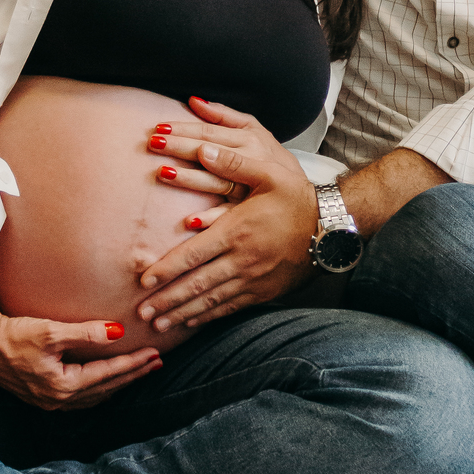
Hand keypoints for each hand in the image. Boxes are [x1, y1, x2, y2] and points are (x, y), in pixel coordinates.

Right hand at [0, 263, 161, 410]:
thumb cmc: (13, 334)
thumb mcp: (51, 331)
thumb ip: (86, 333)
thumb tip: (118, 332)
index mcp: (62, 386)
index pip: (108, 375)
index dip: (133, 364)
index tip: (154, 354)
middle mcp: (58, 400)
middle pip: (105, 388)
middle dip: (132, 375)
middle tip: (156, 364)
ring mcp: (49, 401)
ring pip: (94, 396)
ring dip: (118, 383)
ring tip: (138, 372)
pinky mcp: (42, 396)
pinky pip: (81, 397)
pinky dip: (99, 388)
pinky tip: (107, 381)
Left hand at [139, 98, 318, 328]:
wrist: (331, 229)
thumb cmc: (297, 198)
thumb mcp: (269, 173)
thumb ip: (234, 162)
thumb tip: (202, 148)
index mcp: (237, 231)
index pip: (193, 255)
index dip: (166, 269)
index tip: (143, 280)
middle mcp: (242, 260)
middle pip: (196, 284)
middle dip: (166, 299)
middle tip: (141, 312)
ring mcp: (253, 280)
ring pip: (210, 300)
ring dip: (182, 313)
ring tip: (158, 324)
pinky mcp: (263, 292)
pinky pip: (230, 307)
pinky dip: (208, 316)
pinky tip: (192, 320)